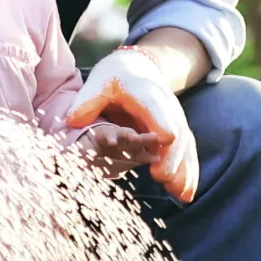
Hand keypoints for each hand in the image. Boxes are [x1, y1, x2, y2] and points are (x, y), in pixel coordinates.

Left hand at [66, 47, 198, 201]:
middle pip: (175, 132)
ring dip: (183, 170)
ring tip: (181, 194)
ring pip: (184, 146)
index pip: (156, 110)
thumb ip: (88, 101)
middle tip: (162, 176)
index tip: (164, 141)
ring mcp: (174, 120)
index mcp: (146, 94)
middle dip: (171, 155)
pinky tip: (186, 193)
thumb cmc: (115, 76)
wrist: (139, 66)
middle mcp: (165, 107)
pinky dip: (187, 173)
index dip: (161, 124)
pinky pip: (186, 153)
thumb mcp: (99, 82)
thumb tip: (73, 121)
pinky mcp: (176, 131)